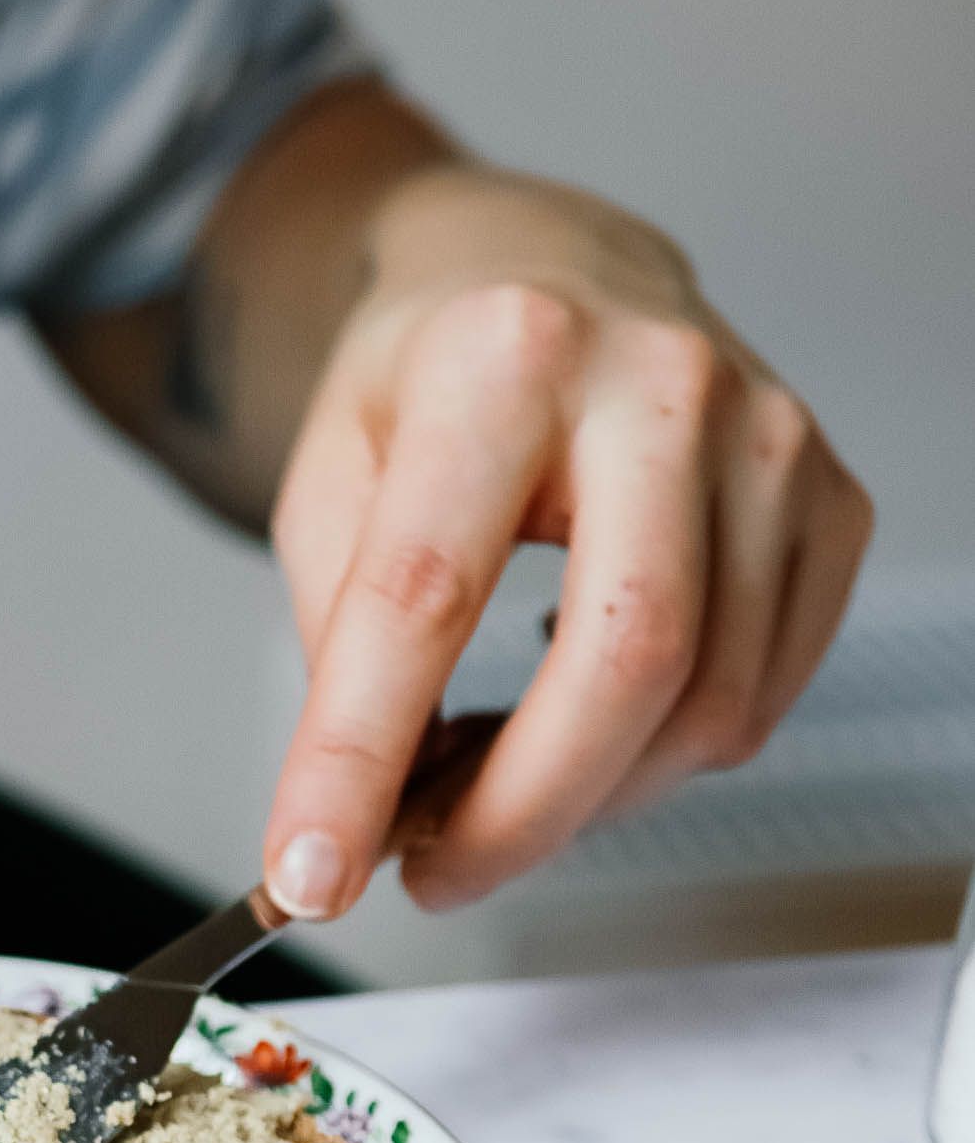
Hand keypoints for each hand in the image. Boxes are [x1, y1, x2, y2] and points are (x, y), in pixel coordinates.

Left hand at [260, 166, 872, 914]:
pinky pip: (761, 699)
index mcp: (506, 359)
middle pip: (624, 661)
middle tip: (433, 871)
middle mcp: (663, 384)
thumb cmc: (438, 378)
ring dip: (588, 797)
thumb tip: (363, 820)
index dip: (360, 755)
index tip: (312, 869)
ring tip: (498, 782)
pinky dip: (663, 755)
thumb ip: (340, 646)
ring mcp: (769, 442)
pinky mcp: (830, 503)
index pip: (427, 594)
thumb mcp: (329, 478)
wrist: (552, 271)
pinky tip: (590, 722)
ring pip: (707, 707)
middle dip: (517, 814)